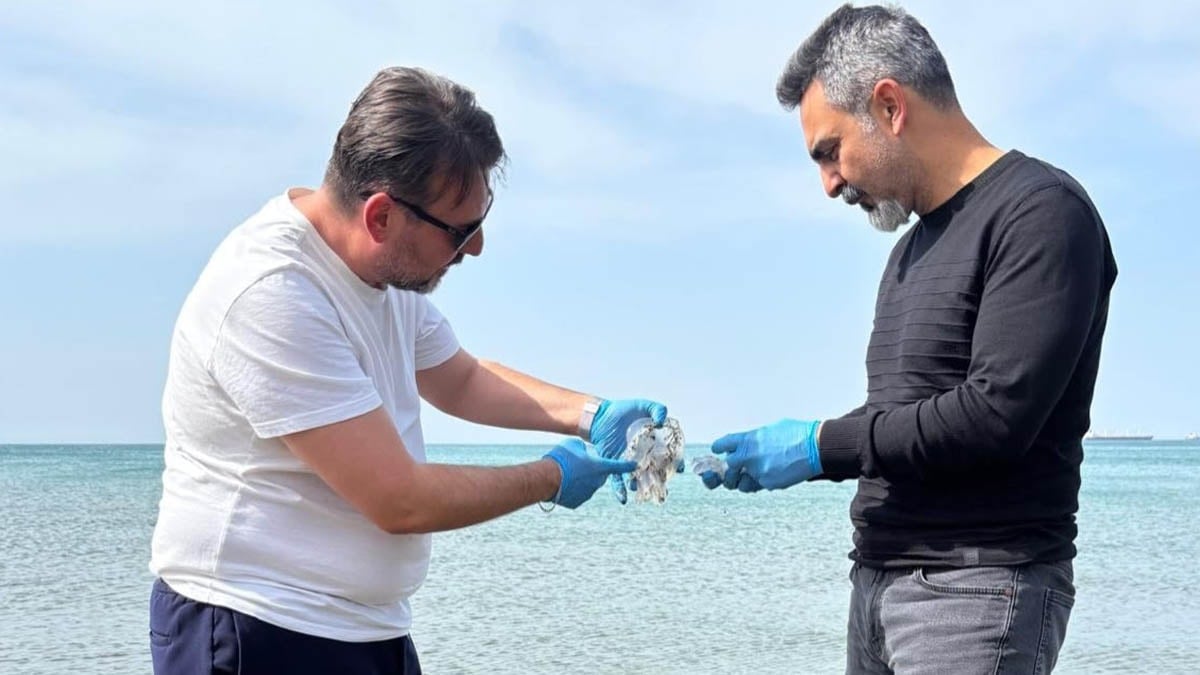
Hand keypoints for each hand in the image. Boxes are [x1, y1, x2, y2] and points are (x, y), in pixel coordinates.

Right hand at [544, 438, 636, 508]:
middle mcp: (597, 483)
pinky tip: (562, 484)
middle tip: (579, 464)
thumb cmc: (562, 458)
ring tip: (566, 473)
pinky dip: (572, 490)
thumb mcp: (574, 445)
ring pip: (588, 486)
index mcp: (600, 468)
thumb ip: (583, 448)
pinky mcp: (577, 503)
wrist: (547, 478)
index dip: (627, 465)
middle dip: (593, 471)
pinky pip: (577, 494)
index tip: (635, 465)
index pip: (619, 466)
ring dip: (581, 480)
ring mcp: (587, 495)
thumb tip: (583, 451)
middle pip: (600, 476)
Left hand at [588, 398, 667, 502]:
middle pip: (654, 472)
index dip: (674, 463)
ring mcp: (628, 461)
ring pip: (637, 478)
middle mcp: (642, 455)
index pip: (667, 456)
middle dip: (660, 483)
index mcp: (653, 442)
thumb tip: (661, 421)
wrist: (600, 415)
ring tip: (642, 492)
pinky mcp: (613, 464)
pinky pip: (617, 479)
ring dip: (640, 487)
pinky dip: (620, 490)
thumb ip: (657, 409)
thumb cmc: (623, 410)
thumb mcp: (643, 405)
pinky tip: (624, 499)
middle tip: (664, 492)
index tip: (678, 469)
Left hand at [703, 419, 821, 490]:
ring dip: (745, 480)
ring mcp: (758, 471)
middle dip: (732, 469)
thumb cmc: (796, 434)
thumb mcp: (771, 429)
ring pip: (741, 483)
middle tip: (738, 468)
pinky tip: (775, 473)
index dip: (720, 448)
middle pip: (729, 466)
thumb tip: (746, 442)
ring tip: (757, 473)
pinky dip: (764, 482)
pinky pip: (759, 486)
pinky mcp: (769, 483)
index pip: (722, 445)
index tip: (720, 450)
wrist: (816, 447)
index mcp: (748, 439)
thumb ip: (754, 438)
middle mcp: (750, 455)